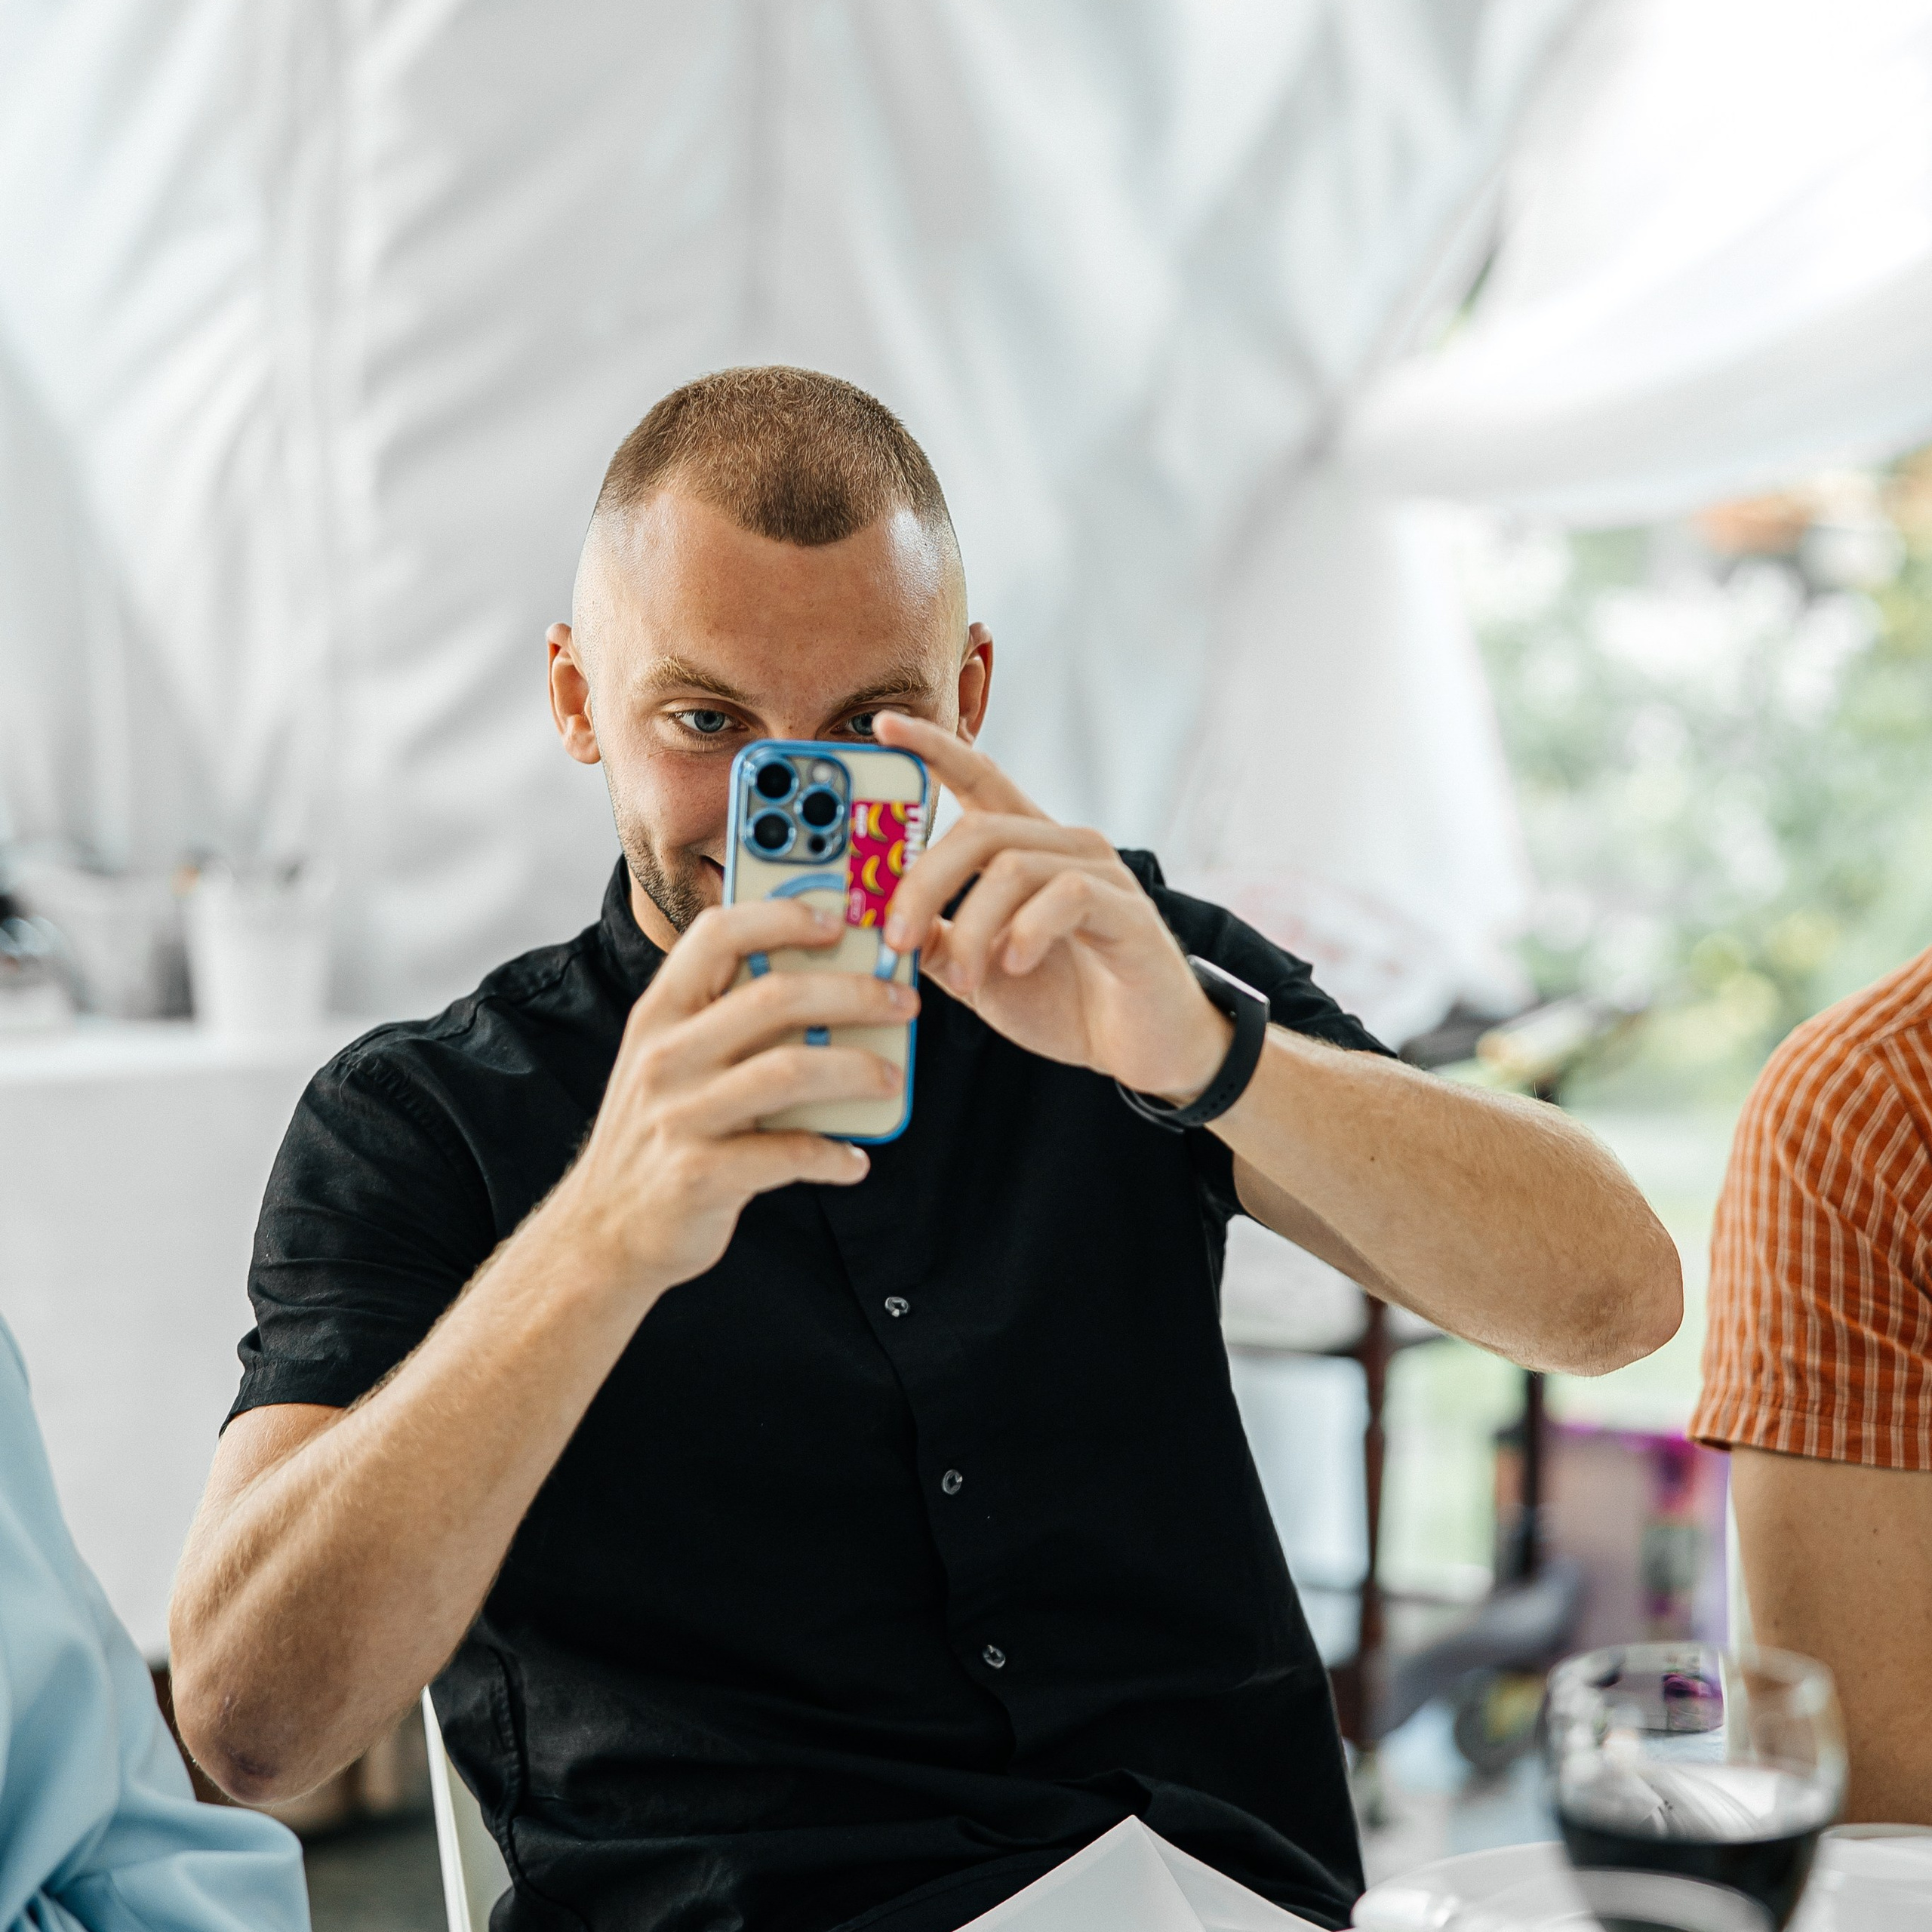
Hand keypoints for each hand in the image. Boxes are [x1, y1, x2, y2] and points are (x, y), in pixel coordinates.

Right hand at [557, 899, 916, 1294]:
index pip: (718, 935)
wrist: (603, 1231)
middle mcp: (665, 1056)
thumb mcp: (669, 1062)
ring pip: (791, 1070)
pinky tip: (853, 1160)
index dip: (784, 917)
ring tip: (891, 1078)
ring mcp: (680, 1115)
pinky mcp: (701, 1175)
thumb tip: (828, 984)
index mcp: (659, 1014)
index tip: (841, 923)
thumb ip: (724, 1020)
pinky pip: (791, 1152)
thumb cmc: (656, 1134)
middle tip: (902, 1002)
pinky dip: (834, 1155)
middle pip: (775, 997)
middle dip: (854, 993)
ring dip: (858, 1070)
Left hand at [873, 714, 1230, 1099]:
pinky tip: (1015, 966)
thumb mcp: (977, 973)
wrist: (1142, 1051)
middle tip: (896, 939)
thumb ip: (936, 940)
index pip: (978, 777)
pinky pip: (1068, 896)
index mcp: (1027, 850)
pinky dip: (1028, 932)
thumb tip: (881, 920)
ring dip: (972, 927)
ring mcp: (1102, 874)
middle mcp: (1065, 847)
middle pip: (978, 830)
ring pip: (1014, 866)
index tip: (885, 724)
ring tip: (963, 980)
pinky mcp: (1130, 912)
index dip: (934, 746)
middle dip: (923, 882)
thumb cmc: (1064, 1001)